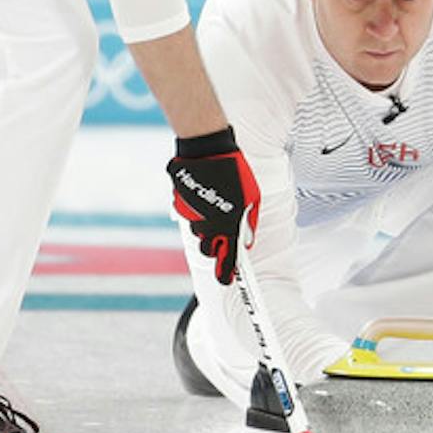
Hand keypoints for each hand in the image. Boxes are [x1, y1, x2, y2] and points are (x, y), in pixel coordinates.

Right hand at [168, 127, 260, 284]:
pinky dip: (197, 211)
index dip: (227, 271)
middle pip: (209, 249)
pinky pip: (190, 217)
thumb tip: (246, 242)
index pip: (228, 255)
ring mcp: (193, 215)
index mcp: (229, 221)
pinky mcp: (181, 207)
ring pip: (199, 233)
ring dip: (207, 226)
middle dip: (216, 245)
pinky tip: (203, 195)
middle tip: (221, 231)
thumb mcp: (251, 197)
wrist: (206, 150)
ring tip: (214, 204)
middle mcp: (209, 223)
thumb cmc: (234, 171)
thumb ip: (248, 221)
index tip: (227, 281)